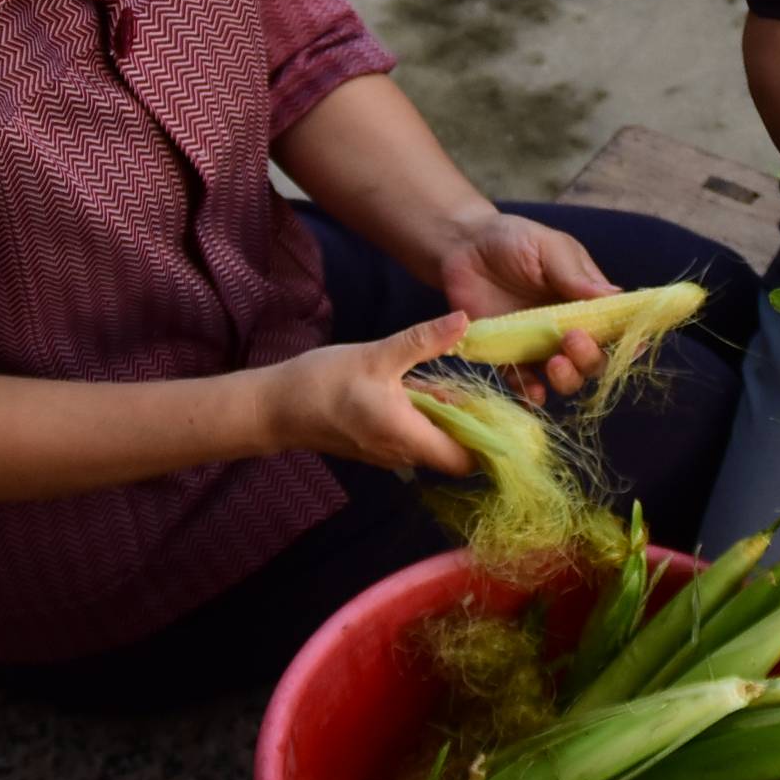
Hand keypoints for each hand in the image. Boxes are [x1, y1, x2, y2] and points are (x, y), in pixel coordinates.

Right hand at [267, 311, 478, 475]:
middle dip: (472, 425)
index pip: (466, 460)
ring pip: (432, 443)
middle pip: (453, 452)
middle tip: (486, 389)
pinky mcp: (374, 446)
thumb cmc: (324, 382)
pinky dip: (425, 420)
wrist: (274, 407)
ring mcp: (387, 453)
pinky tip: (423, 390)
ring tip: (457, 387)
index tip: (505, 413)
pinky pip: (412, 437)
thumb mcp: (378, 354)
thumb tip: (464, 319)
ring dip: (446, 420)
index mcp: (408, 437)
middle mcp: (402, 454)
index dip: (489, 442)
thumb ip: (424, 340)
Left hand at [438, 212, 621, 403]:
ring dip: (566, 379)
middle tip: (572, 339)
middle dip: (590, 358)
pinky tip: (532, 392)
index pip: (615, 328)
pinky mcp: (508, 356)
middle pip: (593, 360)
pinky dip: (530, 392)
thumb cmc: (513, 239)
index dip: (628, 341)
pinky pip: (523, 382)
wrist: (463, 246)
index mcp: (586, 301)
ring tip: (554, 363)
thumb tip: (618, 298)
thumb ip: (576, 275)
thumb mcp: (549, 248)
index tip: (632, 344)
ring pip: (564, 378)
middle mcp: (567, 329)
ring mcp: (538, 346)